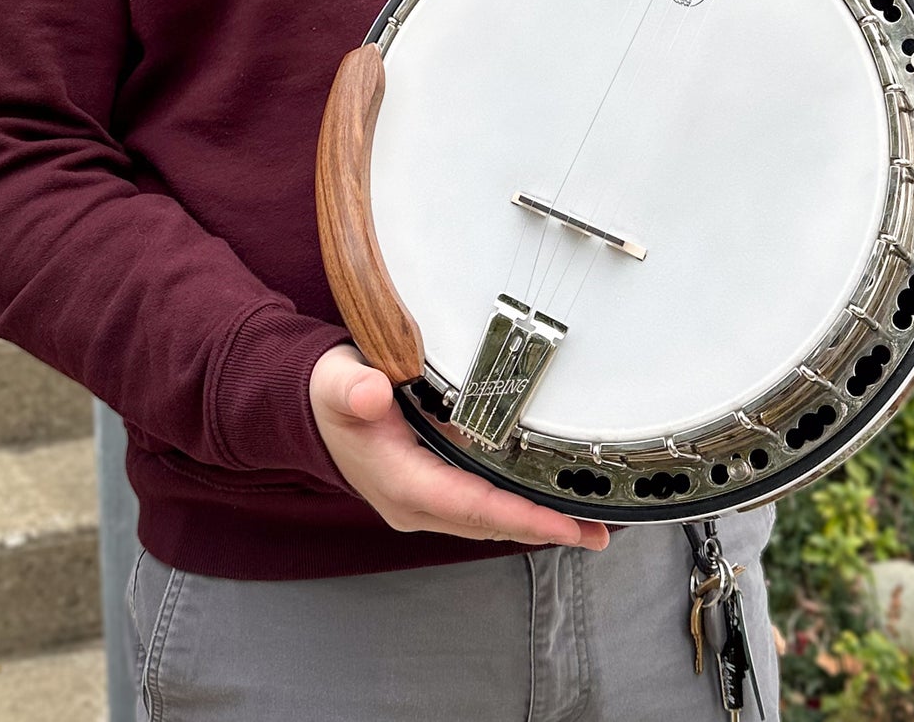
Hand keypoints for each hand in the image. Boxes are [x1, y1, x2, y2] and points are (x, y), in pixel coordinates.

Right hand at [309, 345, 609, 550]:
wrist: (316, 409)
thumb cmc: (333, 393)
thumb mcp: (336, 382)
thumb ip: (351, 387)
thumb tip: (369, 393)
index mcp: (400, 481)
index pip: (470, 504)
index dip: (520, 515)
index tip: (564, 524)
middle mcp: (415, 503)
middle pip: (489, 522)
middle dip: (544, 529)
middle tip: (598, 532)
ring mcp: (424, 502)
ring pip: (489, 520)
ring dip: (536, 524)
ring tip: (588, 527)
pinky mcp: (433, 492)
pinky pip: (482, 508)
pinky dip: (517, 509)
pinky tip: (548, 506)